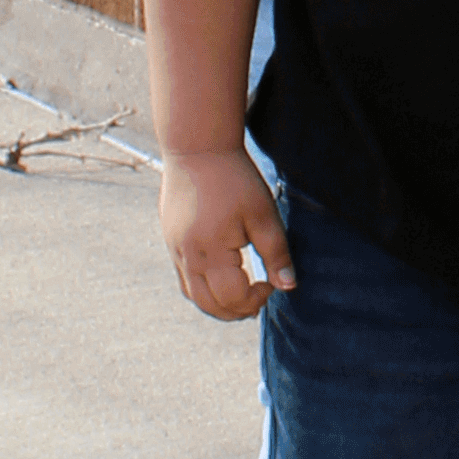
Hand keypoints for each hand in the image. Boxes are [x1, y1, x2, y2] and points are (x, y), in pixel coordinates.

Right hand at [161, 137, 292, 320]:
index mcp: (211, 252)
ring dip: (218, 305)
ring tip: (242, 297)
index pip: (233, 297)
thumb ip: (276, 253)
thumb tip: (288, 286)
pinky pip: (184, 280)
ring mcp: (175, 250)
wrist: (197, 148)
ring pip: (194, 296)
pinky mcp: (171, 242)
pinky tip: (222, 281)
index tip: (271, 283)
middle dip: (237, 311)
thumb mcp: (263, 214)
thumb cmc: (234, 179)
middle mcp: (187, 257)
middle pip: (209, 305)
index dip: (257, 298)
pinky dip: (203, 290)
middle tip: (259, 299)